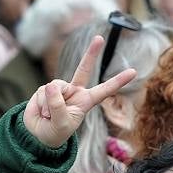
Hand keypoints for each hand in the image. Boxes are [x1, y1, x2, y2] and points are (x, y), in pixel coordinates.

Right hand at [23, 33, 136, 147]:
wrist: (38, 134)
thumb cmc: (55, 132)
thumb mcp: (61, 124)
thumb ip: (57, 106)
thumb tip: (50, 85)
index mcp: (86, 101)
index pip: (105, 90)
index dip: (118, 81)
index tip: (134, 72)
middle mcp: (75, 91)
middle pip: (84, 69)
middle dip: (91, 53)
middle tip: (100, 38)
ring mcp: (60, 88)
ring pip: (56, 87)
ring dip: (50, 104)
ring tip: (49, 116)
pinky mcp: (45, 88)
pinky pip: (43, 91)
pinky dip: (41, 104)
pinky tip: (42, 112)